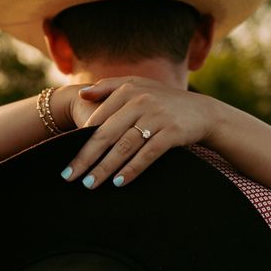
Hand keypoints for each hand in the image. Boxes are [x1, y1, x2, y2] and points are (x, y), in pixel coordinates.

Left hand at [61, 76, 215, 188]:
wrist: (203, 112)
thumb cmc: (164, 101)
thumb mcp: (139, 86)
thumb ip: (109, 86)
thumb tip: (82, 93)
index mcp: (128, 90)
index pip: (98, 119)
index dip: (80, 141)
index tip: (67, 159)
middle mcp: (141, 102)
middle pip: (106, 134)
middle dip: (86, 158)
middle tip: (69, 177)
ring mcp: (157, 117)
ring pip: (124, 146)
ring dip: (105, 168)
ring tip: (89, 184)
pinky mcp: (172, 133)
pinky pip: (147, 154)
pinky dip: (132, 169)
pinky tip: (118, 183)